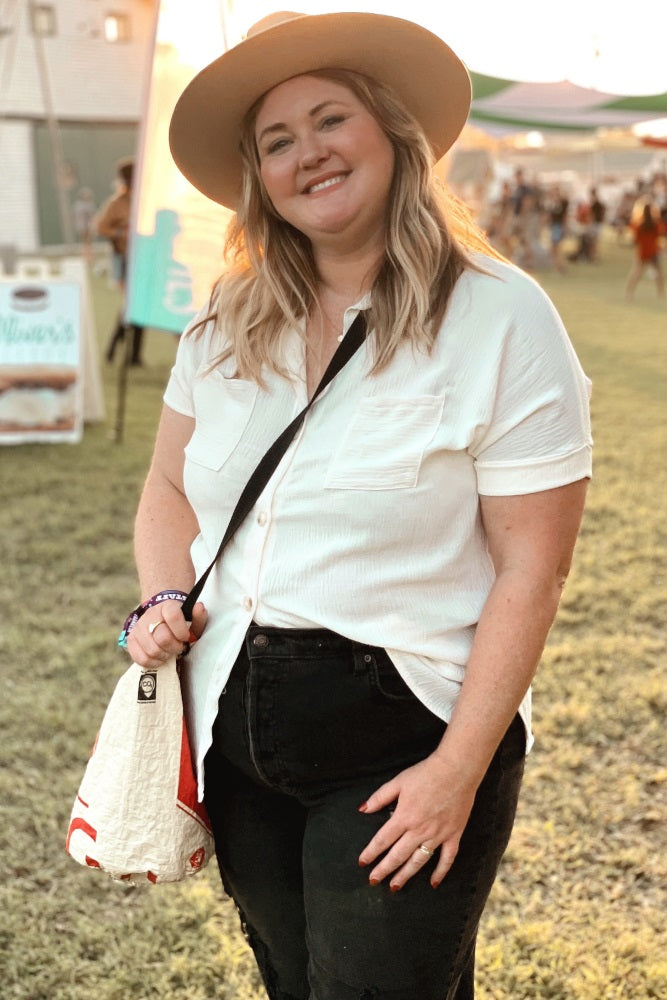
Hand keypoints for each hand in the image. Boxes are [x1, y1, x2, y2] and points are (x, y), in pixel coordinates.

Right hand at [127, 600, 207, 668]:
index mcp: (167, 606)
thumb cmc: (180, 622)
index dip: (181, 630)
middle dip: (175, 647)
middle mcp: (150, 615)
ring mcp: (138, 628)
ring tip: (169, 652)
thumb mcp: (192, 619)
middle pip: (163, 638)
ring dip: (165, 655)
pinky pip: (141, 658)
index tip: (185, 637)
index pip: (173, 616)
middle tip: (179, 647)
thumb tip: (199, 608)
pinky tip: (160, 658)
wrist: (161, 616)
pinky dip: (153, 662)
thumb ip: (198, 616)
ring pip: (152, 650)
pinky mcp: (131, 640)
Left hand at [357, 753, 477, 890]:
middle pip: (398, 855)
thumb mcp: (398, 781)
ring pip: (419, 861)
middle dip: (384, 870)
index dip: (371, 853)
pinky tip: (433, 883)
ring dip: (406, 875)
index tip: (363, 863)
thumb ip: (380, 797)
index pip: (382, 840)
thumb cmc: (426, 773)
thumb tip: (363, 809)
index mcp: (404, 816)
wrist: (456, 770)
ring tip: (395, 887)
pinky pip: (447, 859)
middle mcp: (419, 830)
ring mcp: (437, 835)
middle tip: (374, 881)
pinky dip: (441, 872)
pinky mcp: (453, 835)